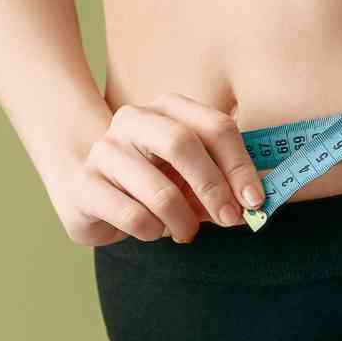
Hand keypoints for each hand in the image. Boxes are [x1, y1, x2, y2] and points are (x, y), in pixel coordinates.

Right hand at [44, 93, 265, 245]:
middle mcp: (133, 120)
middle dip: (213, 187)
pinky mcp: (85, 184)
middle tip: (229, 218)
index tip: (255, 200)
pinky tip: (152, 230)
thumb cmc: (150, 181)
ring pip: (160, 191)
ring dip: (184, 222)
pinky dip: (153, 232)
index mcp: (168, 108)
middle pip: (183, 144)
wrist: (86, 189)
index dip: (240, 165)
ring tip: (186, 232)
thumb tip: (254, 205)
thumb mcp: (188, 174)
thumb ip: (221, 181)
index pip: (215, 126)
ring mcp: (105, 150)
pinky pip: (133, 216)